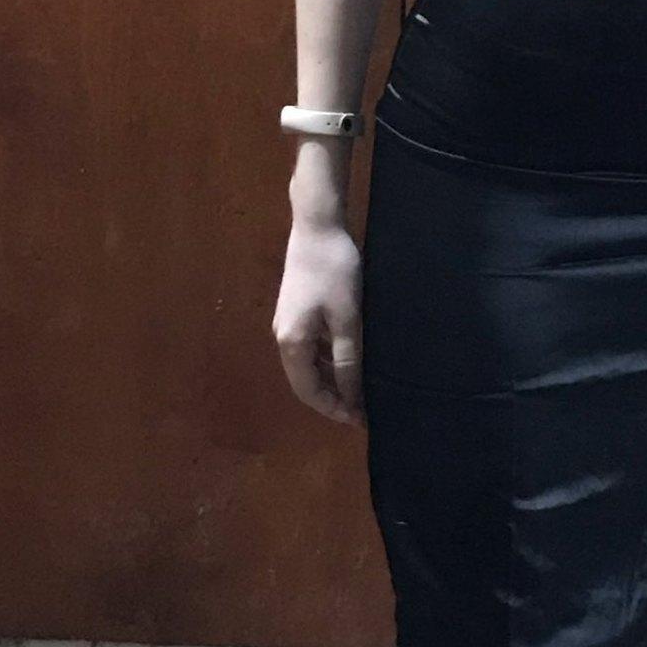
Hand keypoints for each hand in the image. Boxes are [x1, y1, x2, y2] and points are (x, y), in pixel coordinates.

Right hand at [272, 214, 364, 427]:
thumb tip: (352, 397)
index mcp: (292, 343)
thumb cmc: (335, 272)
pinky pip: (311, 346)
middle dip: (332, 397)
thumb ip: (347, 360)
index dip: (333, 408)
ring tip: (360, 387)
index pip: (308, 391)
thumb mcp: (347, 319)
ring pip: (308, 363)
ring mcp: (288, 323)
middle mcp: (283, 337)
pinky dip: (328, 358)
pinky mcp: (297, 310)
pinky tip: (350, 357)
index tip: (360, 419)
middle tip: (363, 407)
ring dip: (331, 378)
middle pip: (305, 380)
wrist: (318, 227)